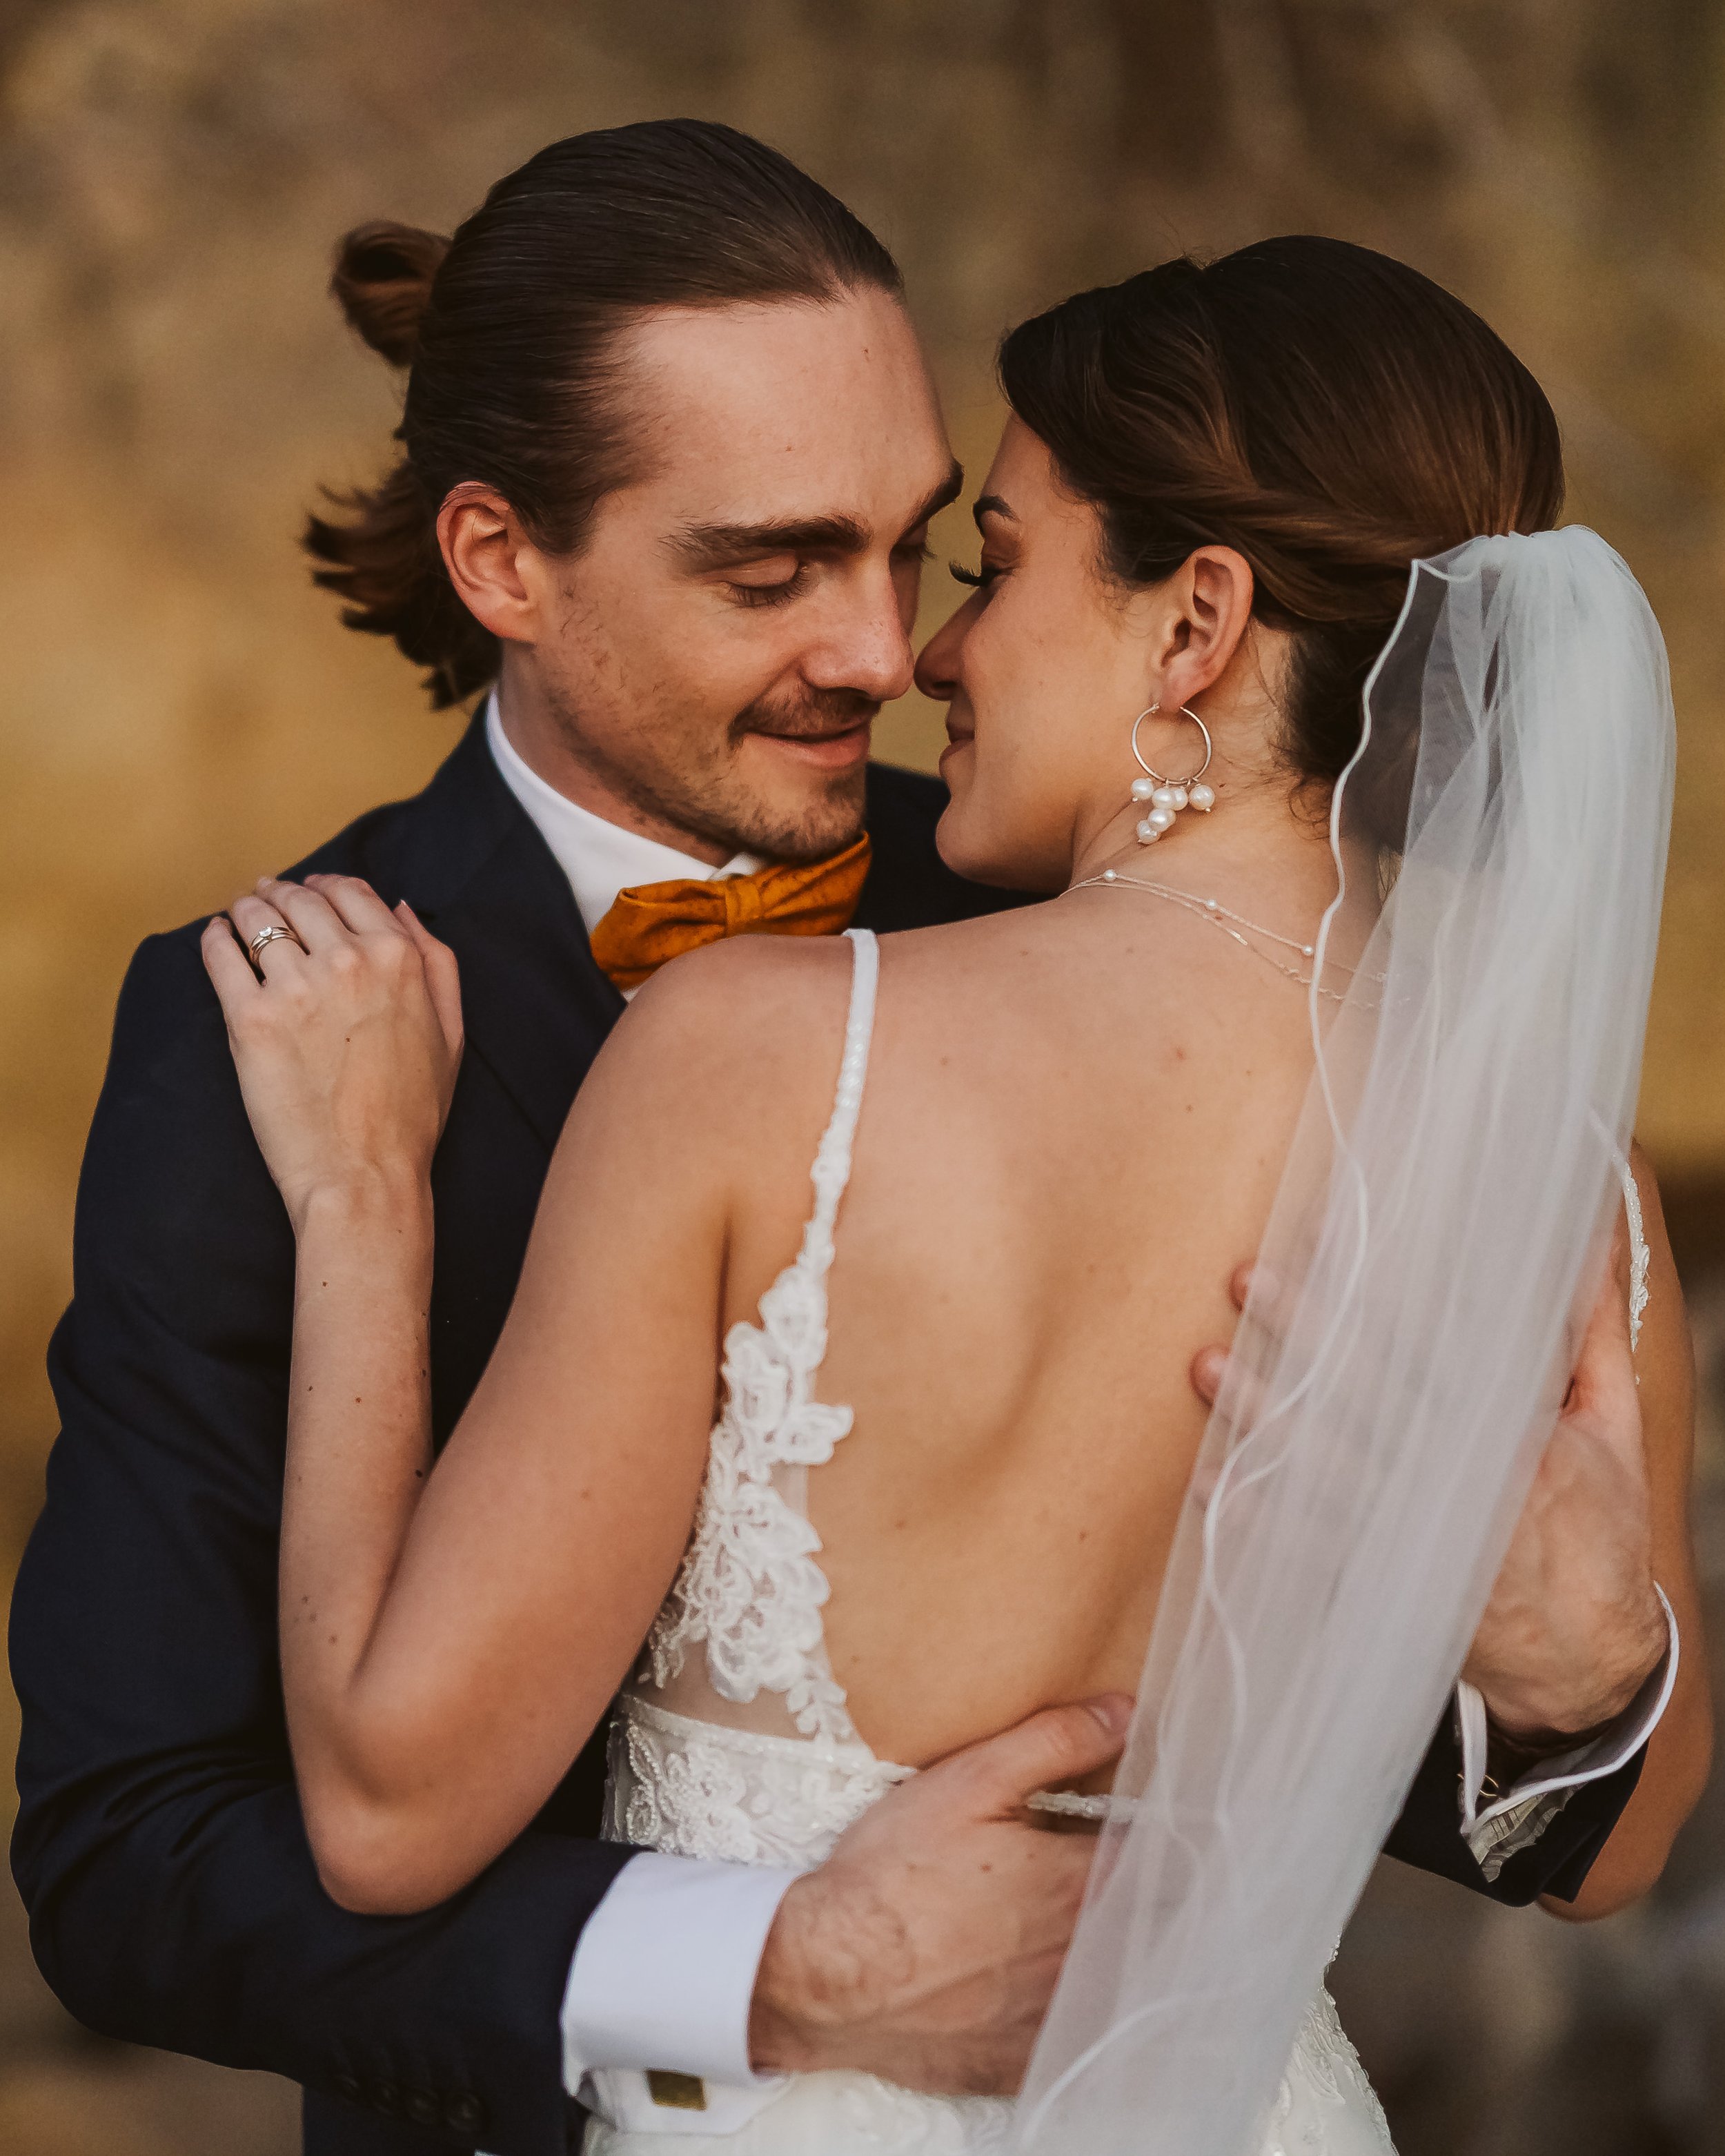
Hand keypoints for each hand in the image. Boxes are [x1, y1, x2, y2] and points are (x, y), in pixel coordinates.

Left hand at [201, 874, 462, 1231]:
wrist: (365, 1174)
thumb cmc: (412, 1113)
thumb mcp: (451, 1032)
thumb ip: (436, 962)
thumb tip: (400, 907)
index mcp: (399, 960)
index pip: (351, 892)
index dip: (325, 885)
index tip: (309, 890)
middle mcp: (348, 962)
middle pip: (300, 899)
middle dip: (281, 893)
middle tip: (266, 899)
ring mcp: (296, 988)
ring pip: (257, 919)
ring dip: (247, 910)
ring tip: (240, 917)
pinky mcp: (250, 1020)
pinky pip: (221, 955)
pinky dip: (215, 938)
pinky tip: (216, 938)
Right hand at [749, 1696, 1130, 2094]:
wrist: (828, 1977)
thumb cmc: (895, 1873)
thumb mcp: (970, 1781)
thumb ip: (1055, 1742)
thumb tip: (1124, 1713)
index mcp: (1081, 1883)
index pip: (1157, 1856)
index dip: (1154, 1836)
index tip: (1135, 1824)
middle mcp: (1085, 1957)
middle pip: (1146, 1923)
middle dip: (1137, 1896)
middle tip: (1099, 1874)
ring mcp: (1056, 2021)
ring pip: (1113, 1986)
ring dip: (1106, 1957)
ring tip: (1059, 1931)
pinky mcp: (1020, 2065)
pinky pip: (1068, 2043)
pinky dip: (1065, 2018)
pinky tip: (1032, 1993)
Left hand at [1190, 1242, 1667, 1744]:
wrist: (1586, 1665)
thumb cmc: (1600, 1533)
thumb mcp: (1614, 1429)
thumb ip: (1594, 1335)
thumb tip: (1593, 1244)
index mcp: (1518, 1429)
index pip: (1441, 1340)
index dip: (1384, 1288)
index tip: (1327, 1241)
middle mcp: (1463, 1478)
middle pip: (1371, 1390)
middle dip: (1306, 1333)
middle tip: (1247, 1280)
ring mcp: (1420, 1535)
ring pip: (1328, 1460)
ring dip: (1264, 1414)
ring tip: (1208, 1367)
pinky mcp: (1390, 1584)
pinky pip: (1313, 1547)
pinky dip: (1262, 1516)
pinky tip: (1213, 1484)